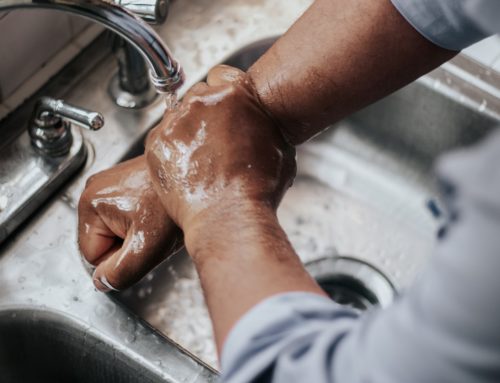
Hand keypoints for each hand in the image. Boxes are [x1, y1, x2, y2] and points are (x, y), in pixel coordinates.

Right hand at [78, 155, 182, 291]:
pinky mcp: (124, 183)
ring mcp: (109, 184)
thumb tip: (102, 282)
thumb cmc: (174, 205)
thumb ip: (119, 273)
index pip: (92, 257)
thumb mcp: (146, 249)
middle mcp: (94, 189)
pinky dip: (142, 221)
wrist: (200, 179)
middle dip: (127, 247)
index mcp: (90, 204)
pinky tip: (158, 214)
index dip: (118, 262)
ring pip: (115, 232)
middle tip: (152, 234)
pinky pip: (125, 217)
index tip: (142, 246)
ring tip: (157, 222)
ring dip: (135, 235)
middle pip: (102, 243)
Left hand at [145, 65, 295, 247]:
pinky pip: (162, 139)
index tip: (224, 109)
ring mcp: (176, 122)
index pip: (222, 75)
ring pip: (178, 117)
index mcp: (235, 94)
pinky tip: (187, 170)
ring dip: (187, 132)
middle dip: (205, 114)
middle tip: (214, 141)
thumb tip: (263, 125)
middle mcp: (202, 101)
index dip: (223, 95)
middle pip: (198, 95)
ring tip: (201, 161)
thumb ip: (265, 126)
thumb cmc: (258, 189)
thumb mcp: (280, 148)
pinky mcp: (157, 144)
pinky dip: (171, 151)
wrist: (229, 217)